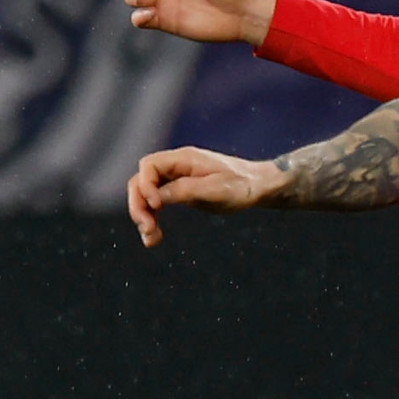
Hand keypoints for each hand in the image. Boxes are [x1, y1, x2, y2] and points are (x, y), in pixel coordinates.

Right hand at [128, 147, 283, 246]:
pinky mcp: (180, 191)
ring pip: (147, 194)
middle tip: (146, 227)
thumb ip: (184, 191)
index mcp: (184, 159)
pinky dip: (153, 218)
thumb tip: (155, 198)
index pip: (149, 166)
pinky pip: (158, 203)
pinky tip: (155, 237)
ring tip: (150, 238)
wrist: (259, 187)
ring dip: (143, 215)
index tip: (157, 206)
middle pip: (142, 181)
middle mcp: (176, 166)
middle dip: (139, 204)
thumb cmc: (242, 186)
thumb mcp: (214, 190)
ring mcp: (177, 178)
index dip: (145, 186)